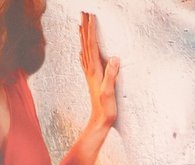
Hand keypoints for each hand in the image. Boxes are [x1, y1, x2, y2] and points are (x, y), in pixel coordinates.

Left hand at [79, 12, 118, 129]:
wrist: (99, 120)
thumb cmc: (106, 108)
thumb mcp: (109, 91)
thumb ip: (111, 74)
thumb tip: (113, 57)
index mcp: (94, 70)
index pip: (92, 46)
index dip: (91, 31)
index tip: (91, 17)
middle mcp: (90, 70)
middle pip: (85, 44)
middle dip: (84, 28)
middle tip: (83, 14)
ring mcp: (90, 74)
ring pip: (84, 50)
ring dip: (82, 37)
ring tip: (80, 25)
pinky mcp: (92, 79)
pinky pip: (85, 61)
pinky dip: (83, 52)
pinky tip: (81, 50)